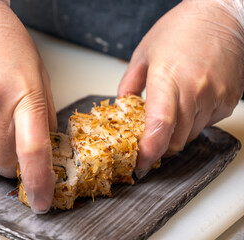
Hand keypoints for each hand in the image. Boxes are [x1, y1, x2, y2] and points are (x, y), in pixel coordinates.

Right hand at [0, 0, 55, 212]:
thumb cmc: (6, 44)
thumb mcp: (38, 76)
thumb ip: (43, 115)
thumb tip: (44, 150)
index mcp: (25, 94)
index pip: (34, 150)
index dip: (39, 182)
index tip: (40, 201)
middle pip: (3, 161)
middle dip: (11, 162)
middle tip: (11, 145)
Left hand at [118, 0, 243, 177]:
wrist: (220, 15)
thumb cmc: (180, 29)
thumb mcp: (143, 54)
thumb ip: (128, 84)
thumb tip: (122, 107)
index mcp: (168, 77)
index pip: (159, 126)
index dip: (148, 152)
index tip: (140, 164)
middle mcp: (195, 90)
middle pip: (176, 140)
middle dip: (160, 147)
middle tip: (149, 140)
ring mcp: (216, 96)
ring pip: (191, 135)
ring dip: (176, 134)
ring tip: (170, 113)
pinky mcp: (229, 100)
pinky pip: (207, 124)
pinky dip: (194, 122)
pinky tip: (189, 103)